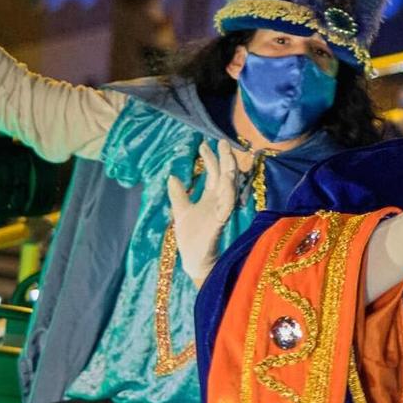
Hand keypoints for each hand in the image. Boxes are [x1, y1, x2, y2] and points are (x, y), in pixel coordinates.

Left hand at [168, 142, 241, 285]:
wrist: (193, 261)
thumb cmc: (190, 238)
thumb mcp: (181, 211)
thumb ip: (178, 194)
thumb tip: (172, 176)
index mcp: (210, 197)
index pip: (214, 173)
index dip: (210, 158)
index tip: (204, 144)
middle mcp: (218, 201)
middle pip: (225, 176)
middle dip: (225, 159)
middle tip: (222, 142)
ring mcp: (220, 211)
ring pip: (229, 188)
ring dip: (230, 173)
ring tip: (228, 157)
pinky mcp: (219, 223)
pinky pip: (226, 207)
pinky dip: (228, 195)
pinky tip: (227, 184)